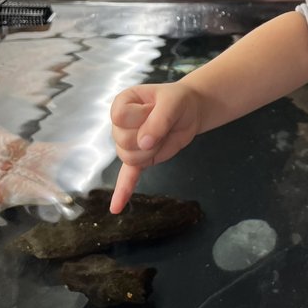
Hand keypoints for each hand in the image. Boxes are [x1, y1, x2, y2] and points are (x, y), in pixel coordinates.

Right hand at [109, 82, 201, 212]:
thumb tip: (145, 144)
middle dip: (148, 136)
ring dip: (151, 151)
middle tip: (162, 123)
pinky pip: (128, 176)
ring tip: (162, 136)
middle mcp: (120, 125)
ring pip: (129, 158)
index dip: (139, 117)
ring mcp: (129, 144)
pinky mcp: (140, 160)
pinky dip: (123, 191)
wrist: (191, 110)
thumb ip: (158, 120)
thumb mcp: (172, 102)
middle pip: (122, 141)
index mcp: (122, 104)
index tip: (152, 108)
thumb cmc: (177, 100)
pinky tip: (117, 207)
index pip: (119, 117)